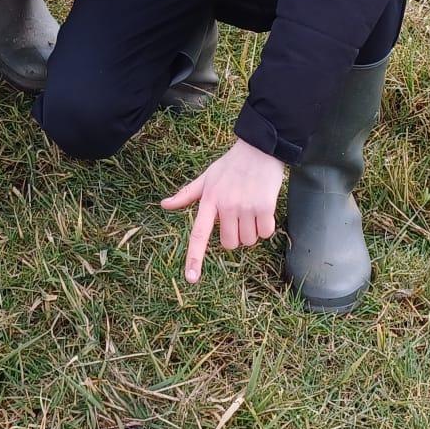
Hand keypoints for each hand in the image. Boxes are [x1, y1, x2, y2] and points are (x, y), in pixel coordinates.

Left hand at [160, 139, 287, 283]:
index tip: (191, 279)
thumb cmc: (230, 165)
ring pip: (248, 241)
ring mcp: (246, 207)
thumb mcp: (206, 177)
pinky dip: (265, 227)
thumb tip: (164, 205)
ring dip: (251, 231)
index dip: (194, 257)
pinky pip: (265, 234)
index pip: (199, 234)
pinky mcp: (265, 207)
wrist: (259, 149)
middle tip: (237, 215)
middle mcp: (226, 206)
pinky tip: (263, 209)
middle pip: (229, 244)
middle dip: (233, 235)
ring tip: (250, 209)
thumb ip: (186, 195)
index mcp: (209, 201)